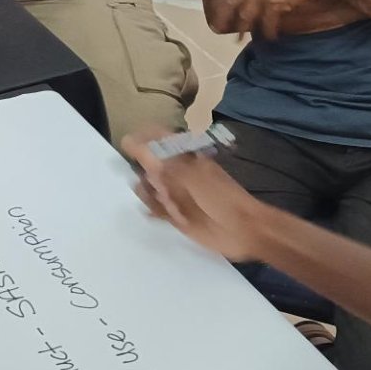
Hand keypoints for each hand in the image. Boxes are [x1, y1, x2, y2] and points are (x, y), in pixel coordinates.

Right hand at [125, 135, 274, 262]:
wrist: (243, 230)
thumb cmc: (219, 198)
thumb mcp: (186, 174)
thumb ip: (157, 160)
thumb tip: (131, 140)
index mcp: (184, 156)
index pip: (156, 139)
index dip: (141, 140)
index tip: (127, 147)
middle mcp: (178, 173)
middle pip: (149, 165)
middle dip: (146, 174)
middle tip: (166, 188)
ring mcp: (177, 194)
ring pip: (151, 188)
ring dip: (150, 194)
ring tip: (172, 204)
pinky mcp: (176, 216)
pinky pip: (156, 210)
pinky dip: (153, 210)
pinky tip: (161, 213)